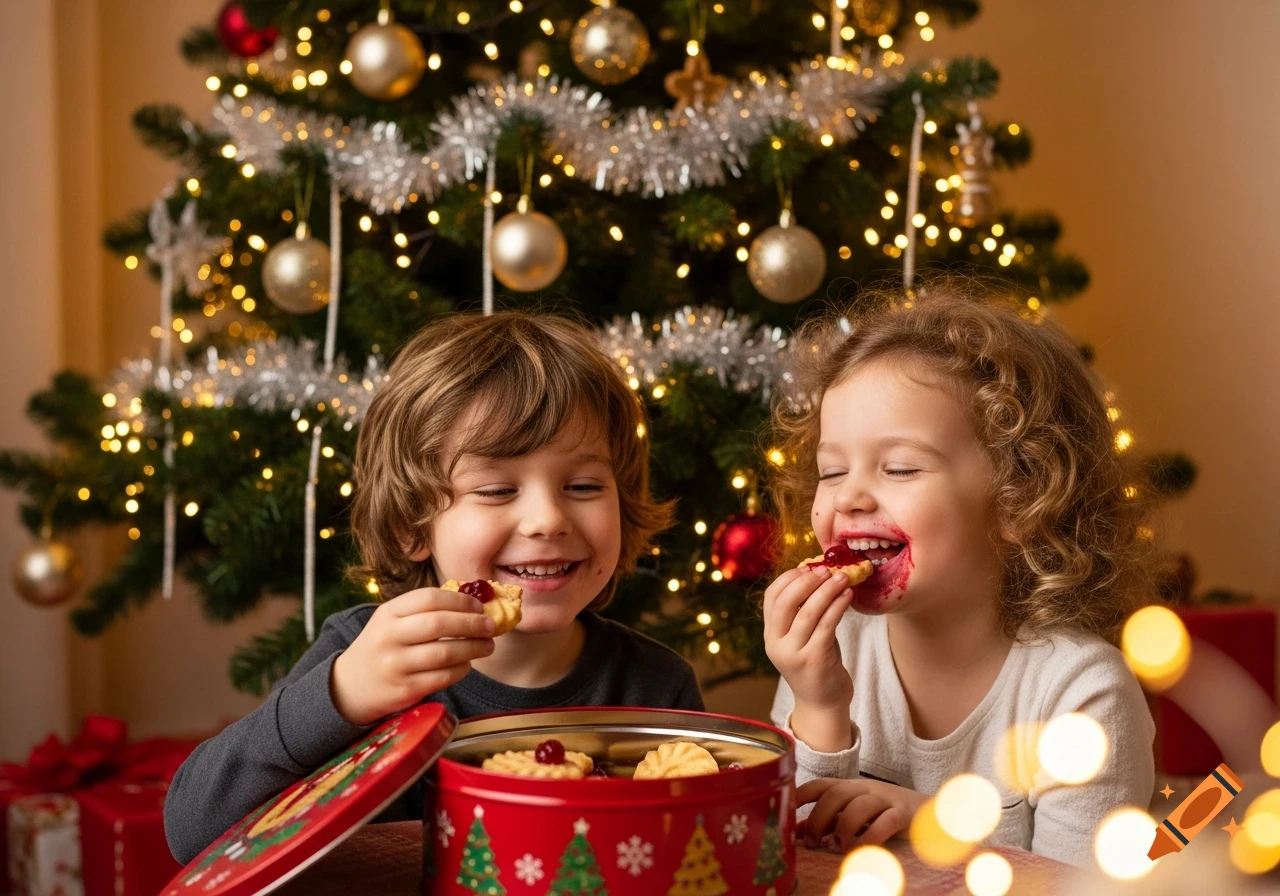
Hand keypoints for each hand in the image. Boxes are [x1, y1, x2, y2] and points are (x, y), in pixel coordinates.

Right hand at [331, 588, 495, 724]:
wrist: (349, 686)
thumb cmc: (382, 647)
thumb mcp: (392, 622)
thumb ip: (425, 611)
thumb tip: (473, 605)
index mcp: (388, 613)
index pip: (429, 598)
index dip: (460, 601)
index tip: (479, 606)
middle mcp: (389, 637)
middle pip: (439, 624)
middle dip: (471, 623)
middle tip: (490, 626)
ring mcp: (395, 664)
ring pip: (444, 653)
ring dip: (473, 648)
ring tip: (488, 646)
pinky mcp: (405, 689)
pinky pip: (442, 677)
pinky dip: (461, 669)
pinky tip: (468, 663)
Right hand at [763, 565, 853, 748]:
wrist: (822, 704)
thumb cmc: (816, 663)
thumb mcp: (802, 637)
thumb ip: (803, 611)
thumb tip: (818, 575)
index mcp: (770, 635)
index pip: (771, 597)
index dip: (789, 578)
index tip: (809, 567)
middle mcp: (776, 644)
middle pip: (786, 602)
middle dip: (807, 581)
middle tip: (827, 570)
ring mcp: (794, 654)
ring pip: (808, 612)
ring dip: (827, 590)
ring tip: (843, 577)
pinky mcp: (814, 661)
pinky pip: (826, 626)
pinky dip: (838, 606)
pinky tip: (848, 596)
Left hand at [795, 777, 928, 851]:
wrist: (927, 810)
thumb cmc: (883, 812)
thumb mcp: (853, 813)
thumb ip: (827, 821)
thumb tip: (794, 831)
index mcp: (849, 787)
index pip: (820, 785)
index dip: (801, 795)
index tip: (784, 809)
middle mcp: (864, 788)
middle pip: (834, 795)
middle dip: (818, 819)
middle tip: (812, 842)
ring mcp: (885, 798)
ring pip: (857, 806)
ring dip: (842, 828)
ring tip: (836, 847)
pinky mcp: (903, 813)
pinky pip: (885, 822)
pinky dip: (870, 837)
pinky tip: (861, 849)